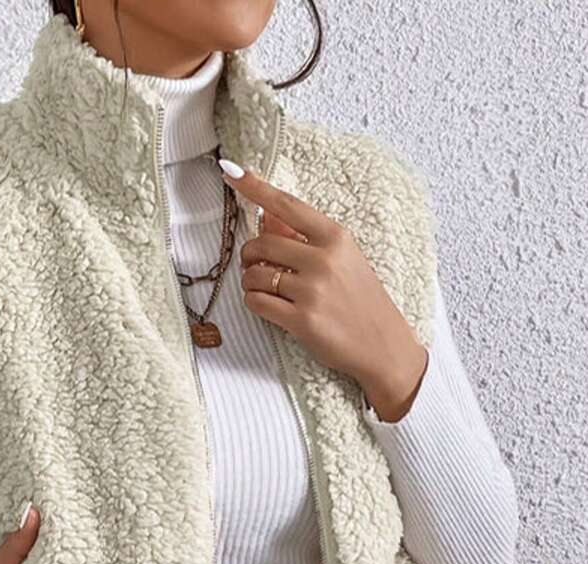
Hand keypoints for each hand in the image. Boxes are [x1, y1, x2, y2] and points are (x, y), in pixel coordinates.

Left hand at [221, 163, 428, 418]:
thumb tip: (266, 216)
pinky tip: (268, 305)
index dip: (254, 187)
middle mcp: (323, 260)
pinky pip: (255, 302)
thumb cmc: (360, 299)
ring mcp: (312, 291)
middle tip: (261, 268)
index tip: (230, 170)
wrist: (382, 344)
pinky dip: (254, 302)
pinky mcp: (302, 320)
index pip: (286, 205)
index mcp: (335, 237)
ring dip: (251, 282)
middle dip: (251, 256)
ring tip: (268, 290)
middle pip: (260, 244)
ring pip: (253, 274)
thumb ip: (303, 237)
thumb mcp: (342, 258)